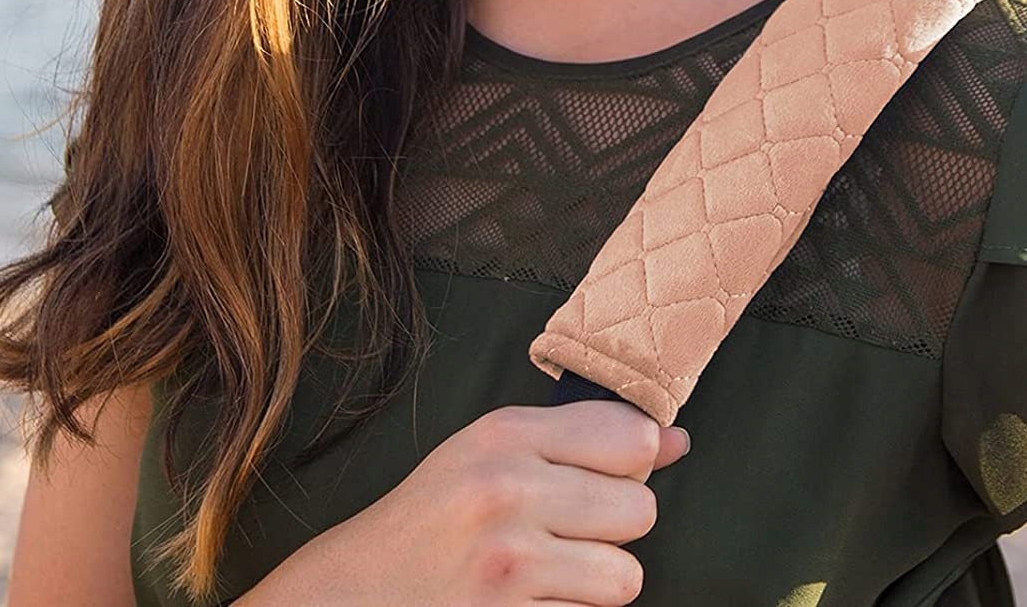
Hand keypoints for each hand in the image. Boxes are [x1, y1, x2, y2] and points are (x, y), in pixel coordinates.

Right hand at [308, 399, 690, 604]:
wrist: (350, 595)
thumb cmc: (433, 518)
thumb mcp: (492, 454)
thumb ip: (584, 439)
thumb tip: (676, 441)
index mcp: (505, 436)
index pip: (632, 438)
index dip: (632, 462)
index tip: (605, 474)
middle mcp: (507, 493)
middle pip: (641, 510)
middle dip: (615, 528)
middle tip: (568, 532)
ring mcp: (507, 567)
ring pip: (625, 578)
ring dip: (598, 584)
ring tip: (550, 573)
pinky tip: (528, 603)